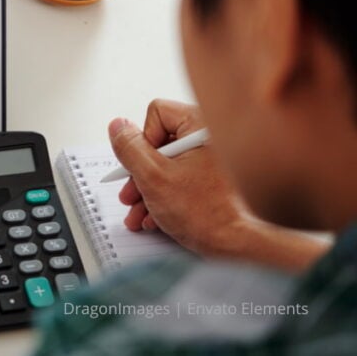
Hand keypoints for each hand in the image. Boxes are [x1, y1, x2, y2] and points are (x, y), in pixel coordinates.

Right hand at [109, 100, 244, 255]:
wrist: (242, 247)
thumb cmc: (207, 213)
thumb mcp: (152, 177)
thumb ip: (129, 148)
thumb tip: (118, 126)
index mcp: (201, 126)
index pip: (156, 114)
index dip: (142, 142)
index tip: (143, 167)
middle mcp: (211, 138)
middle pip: (160, 142)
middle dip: (140, 173)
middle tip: (132, 194)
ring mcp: (216, 160)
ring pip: (169, 164)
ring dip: (148, 190)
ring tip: (140, 213)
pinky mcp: (217, 180)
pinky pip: (184, 178)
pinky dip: (167, 197)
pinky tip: (157, 218)